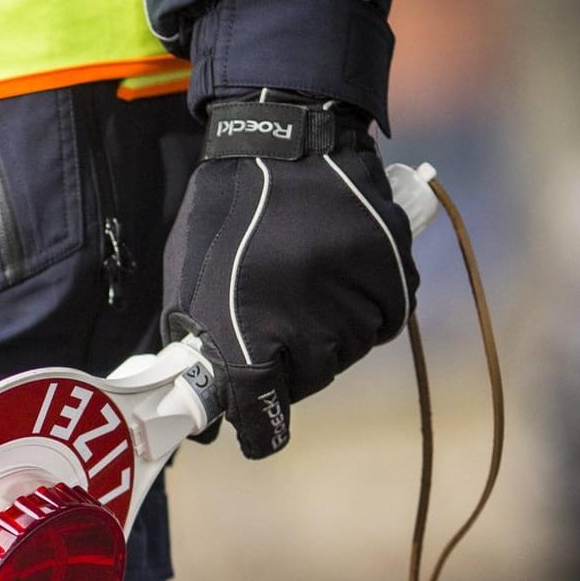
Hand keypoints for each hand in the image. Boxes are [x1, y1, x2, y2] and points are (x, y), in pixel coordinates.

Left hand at [162, 96, 418, 457]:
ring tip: (304, 297)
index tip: (254, 437)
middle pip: (307, 382)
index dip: (256, 429)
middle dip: (288, 371)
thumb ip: (194, 340)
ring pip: (348, 353)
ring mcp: (353, 300)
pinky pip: (384, 322)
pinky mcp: (392, 276)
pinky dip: (365, 313)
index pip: (258, 407)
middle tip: (274, 339)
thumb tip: (201, 401)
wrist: (285, 143)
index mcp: (246, 327)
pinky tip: (339, 285)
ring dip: (328, 339)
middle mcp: (306, 324)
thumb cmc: (223, 214)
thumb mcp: (187, 278)